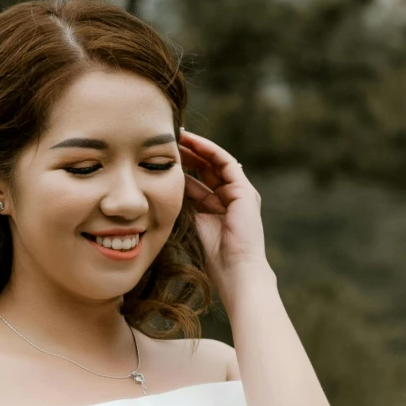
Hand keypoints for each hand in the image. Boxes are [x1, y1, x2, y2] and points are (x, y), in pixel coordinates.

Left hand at [178, 130, 270, 294]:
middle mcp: (230, 197)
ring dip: (198, 147)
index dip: (181, 167)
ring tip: (179, 135)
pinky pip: (226, 163)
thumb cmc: (213, 258)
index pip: (198, 180)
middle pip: (207, 167)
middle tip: (169, 139)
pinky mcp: (244, 191)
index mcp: (217, 207)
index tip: (161, 156)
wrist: (235, 271)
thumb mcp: (193, 224)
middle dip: (189, 152)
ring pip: (217, 161)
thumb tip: (164, 189)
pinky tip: (193, 142)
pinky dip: (210, 151)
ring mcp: (240, 193)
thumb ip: (185, 206)